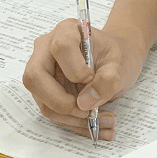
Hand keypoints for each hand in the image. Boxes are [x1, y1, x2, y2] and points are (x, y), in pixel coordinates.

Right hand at [22, 18, 147, 140]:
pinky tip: (97, 126)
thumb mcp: (121, 63)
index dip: (75, 68)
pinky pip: (53, 112)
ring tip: (104, 122)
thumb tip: (84, 103)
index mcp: (67, 31)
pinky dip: (75, 123)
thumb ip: (108, 79)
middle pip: (36, 78)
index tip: (91, 78)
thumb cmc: (118, 55)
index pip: (60, 47)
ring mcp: (43, 73)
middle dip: (61, 102)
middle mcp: (47, 50)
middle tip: (88, 111)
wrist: (118, 60)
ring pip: (44, 102)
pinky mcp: (46, 93)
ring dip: (73, 118)